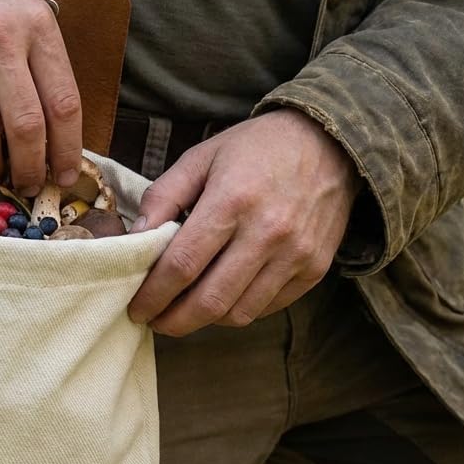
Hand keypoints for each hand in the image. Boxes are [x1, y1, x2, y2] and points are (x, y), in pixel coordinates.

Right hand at [0, 0, 82, 194]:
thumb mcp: (25, 12)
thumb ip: (41, 65)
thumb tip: (55, 139)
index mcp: (37, 27)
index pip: (63, 104)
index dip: (68, 151)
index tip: (67, 176)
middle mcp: (0, 39)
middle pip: (26, 126)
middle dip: (30, 169)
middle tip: (27, 185)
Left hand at [128, 108, 361, 334]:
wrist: (329, 142)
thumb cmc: (255, 149)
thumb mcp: (201, 157)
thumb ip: (163, 197)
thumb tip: (134, 240)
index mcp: (232, 200)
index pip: (182, 265)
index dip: (153, 295)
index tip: (136, 308)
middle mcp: (268, 232)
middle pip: (210, 300)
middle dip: (174, 321)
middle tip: (155, 321)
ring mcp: (296, 254)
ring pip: (239, 313)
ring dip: (205, 321)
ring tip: (185, 311)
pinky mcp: (315, 269)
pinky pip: (268, 308)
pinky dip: (239, 310)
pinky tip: (222, 297)